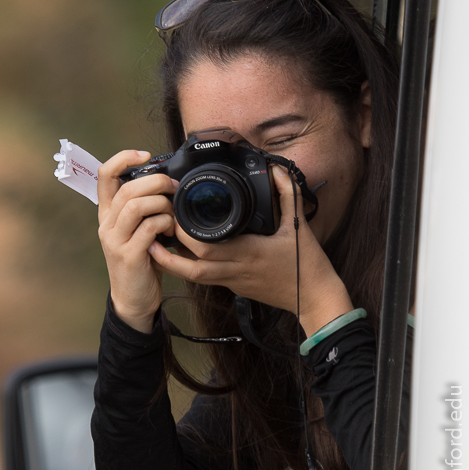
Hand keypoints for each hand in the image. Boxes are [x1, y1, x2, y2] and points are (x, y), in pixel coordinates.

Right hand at [97, 150, 178, 332]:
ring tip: (173, 213)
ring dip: (161, 204)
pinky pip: (148, 228)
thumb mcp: (137, 231)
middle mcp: (106, 225)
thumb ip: (144, 209)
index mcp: (107, 214)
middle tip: (174, 188)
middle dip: (156, 182)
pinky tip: (172, 231)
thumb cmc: (142, 261)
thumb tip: (167, 183)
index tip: (145, 155)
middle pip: (127, 188)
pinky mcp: (129, 255)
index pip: (104, 175)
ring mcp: (115, 240)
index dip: (123, 158)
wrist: (133, 299)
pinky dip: (165, 224)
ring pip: (136, 205)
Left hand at [147, 165, 352, 336]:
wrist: (314, 298)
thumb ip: (288, 195)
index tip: (174, 216)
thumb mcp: (299, 226)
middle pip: (191, 268)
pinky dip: (188, 269)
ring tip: (155, 246)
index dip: (185, 235)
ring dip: (172, 264)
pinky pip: (205, 280)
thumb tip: (278, 170)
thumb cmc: (307, 265)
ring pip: (193, 278)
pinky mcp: (235, 287)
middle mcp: (236, 270)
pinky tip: (180, 256)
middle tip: (156, 230)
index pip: (206, 248)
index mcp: (249, 253)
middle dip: (169, 252)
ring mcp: (234, 282)